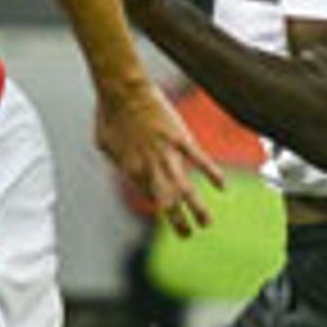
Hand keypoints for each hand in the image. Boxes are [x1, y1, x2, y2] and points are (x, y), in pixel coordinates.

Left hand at [98, 82, 223, 237]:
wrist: (122, 90)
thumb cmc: (109, 114)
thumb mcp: (104, 142)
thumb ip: (117, 158)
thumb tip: (125, 166)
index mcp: (130, 169)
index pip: (147, 194)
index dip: (157, 201)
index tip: (165, 205)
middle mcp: (149, 166)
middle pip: (166, 200)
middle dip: (176, 220)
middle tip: (186, 235)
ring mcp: (166, 153)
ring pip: (184, 187)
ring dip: (195, 207)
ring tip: (206, 224)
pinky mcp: (180, 138)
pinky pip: (198, 158)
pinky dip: (211, 172)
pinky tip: (222, 186)